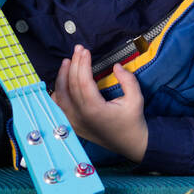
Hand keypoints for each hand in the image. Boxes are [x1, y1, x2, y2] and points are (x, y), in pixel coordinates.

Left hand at [52, 45, 148, 162]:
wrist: (131, 144)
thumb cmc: (133, 121)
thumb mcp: (136, 99)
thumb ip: (128, 80)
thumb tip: (116, 66)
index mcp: (95, 109)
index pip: (83, 81)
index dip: (82, 64)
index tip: (85, 51)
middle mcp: (81, 116)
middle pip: (70, 85)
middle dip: (73, 64)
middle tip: (78, 50)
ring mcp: (75, 122)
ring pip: (60, 96)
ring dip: (62, 77)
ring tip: (67, 61)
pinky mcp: (74, 124)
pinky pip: (59, 107)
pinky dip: (57, 93)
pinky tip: (61, 82)